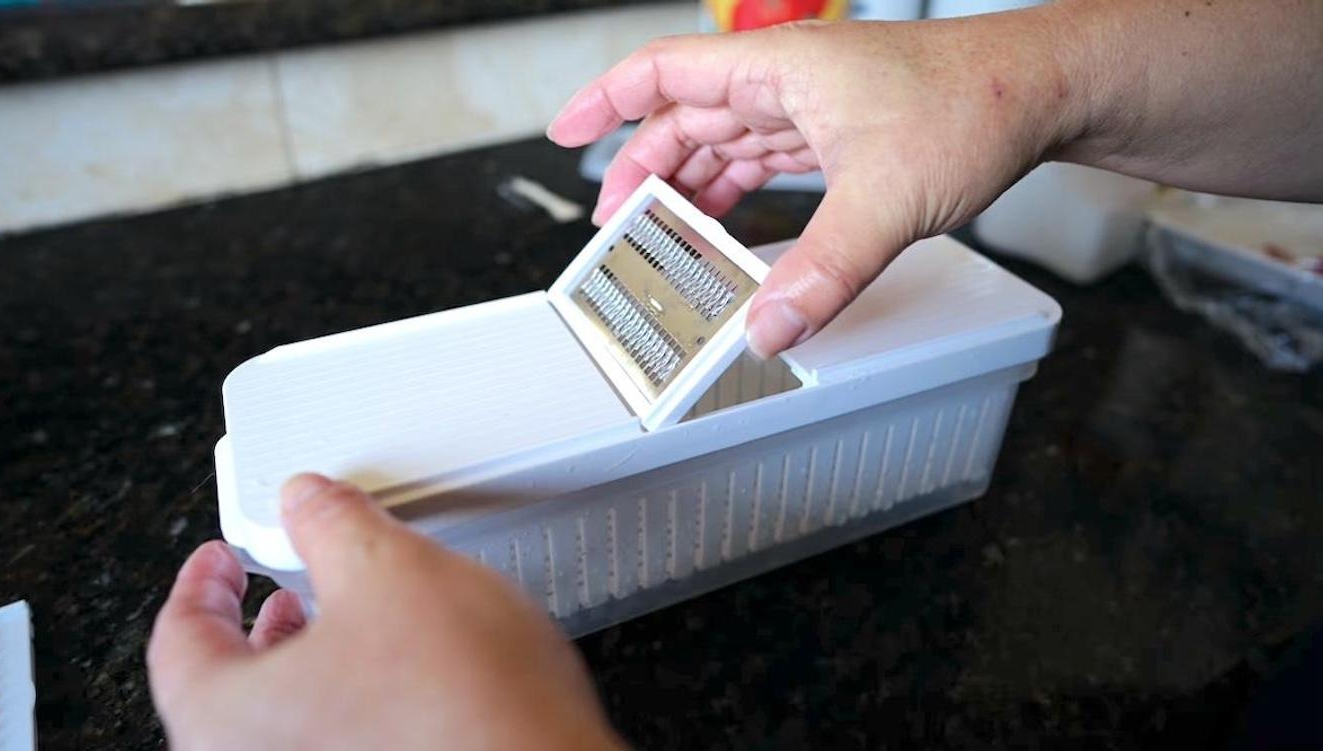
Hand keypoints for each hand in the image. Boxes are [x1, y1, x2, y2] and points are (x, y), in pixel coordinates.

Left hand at [147, 474, 624, 750]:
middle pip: (229, 686)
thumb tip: (308, 500)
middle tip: (282, 584)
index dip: (198, 583)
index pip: (178, 642)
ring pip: (286, 717)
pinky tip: (403, 666)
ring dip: (311, 658)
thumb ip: (331, 522)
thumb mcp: (388, 569)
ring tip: (351, 618)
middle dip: (259, 624)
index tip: (218, 556)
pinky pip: (337, 737)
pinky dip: (352, 695)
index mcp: (226, 719)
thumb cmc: (460, 704)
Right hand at [548, 15, 1080, 356]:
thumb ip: (823, 270)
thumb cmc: (975, 102)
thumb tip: (768, 328)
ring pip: (725, 142)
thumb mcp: (888, 197)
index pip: (661, 72)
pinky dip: (738, 193)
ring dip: (691, 187)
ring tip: (663, 237)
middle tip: (615, 226)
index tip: (565, 132)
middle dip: (644, 170)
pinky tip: (727, 227)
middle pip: (686, 118)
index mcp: (777, 68)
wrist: (1045, 90)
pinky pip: (766, 160)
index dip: (604, 101)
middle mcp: (787, 80)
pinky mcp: (840, 133)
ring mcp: (813, 106)